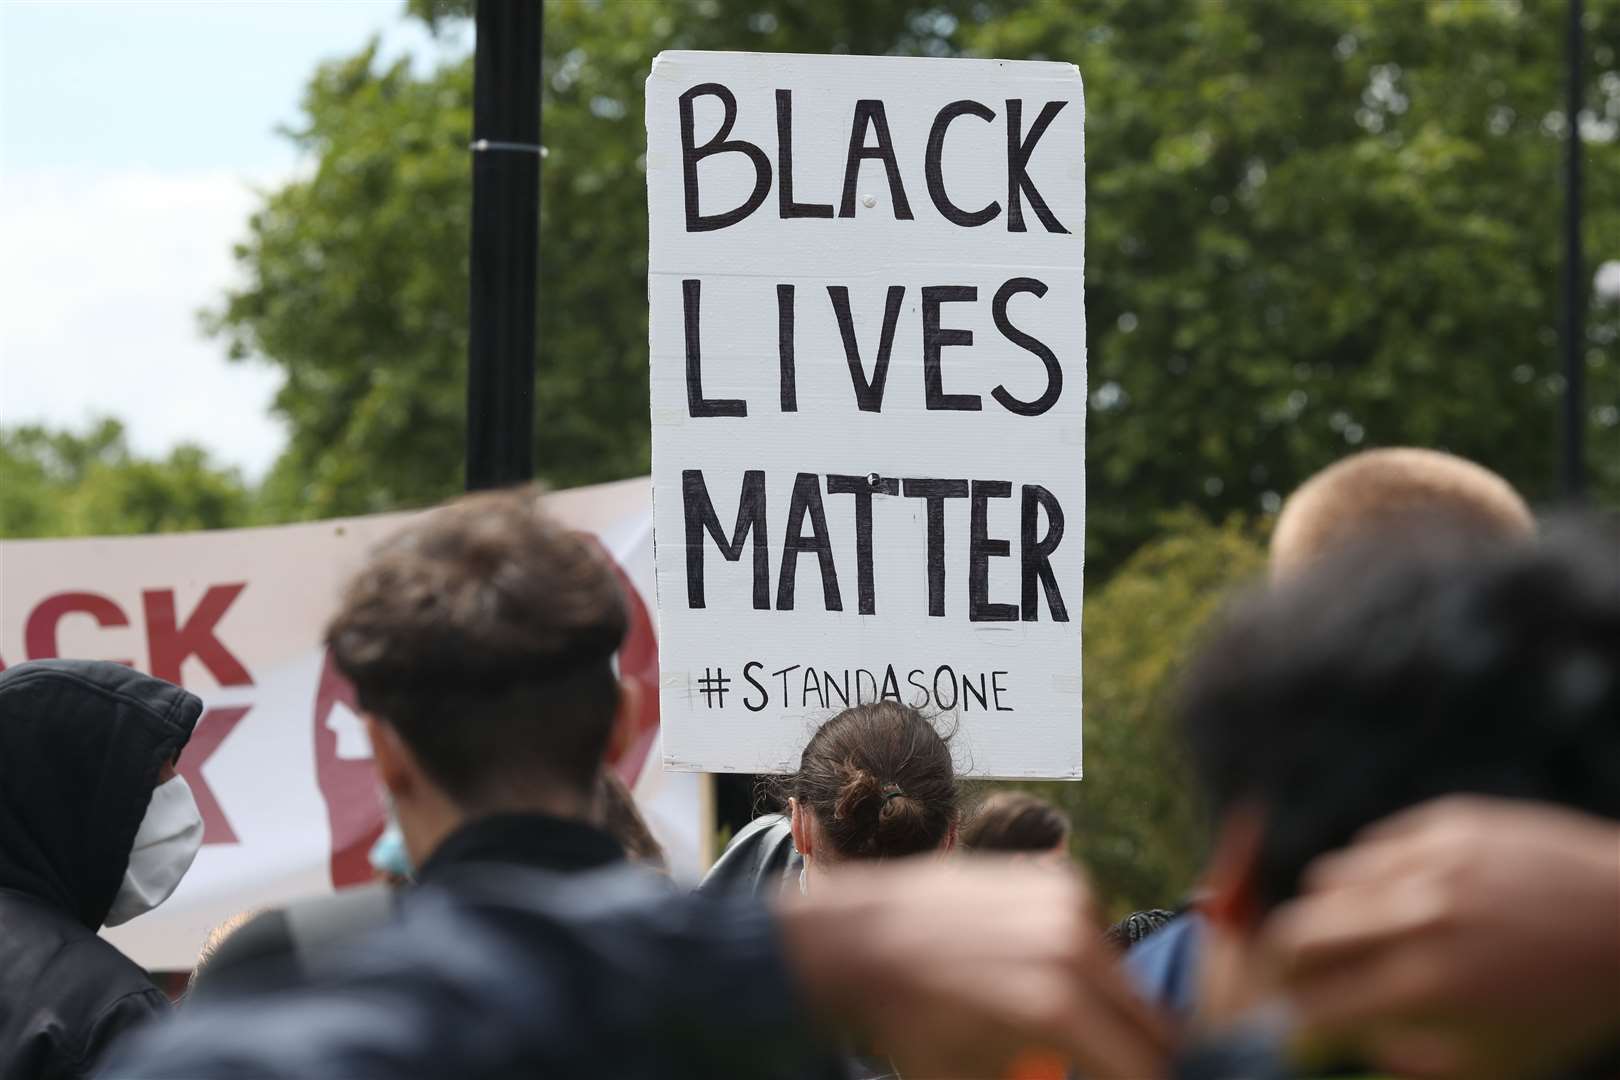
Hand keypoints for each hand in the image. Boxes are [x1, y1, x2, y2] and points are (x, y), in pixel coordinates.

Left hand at [777, 857, 1171, 1078]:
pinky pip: (1097, 933)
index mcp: (1059, 1008)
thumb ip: (1044, 1077)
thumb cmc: (914, 1023)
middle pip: (1154, 1021)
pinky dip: (1083, 958)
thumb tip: (1086, 1070)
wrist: (864, 938)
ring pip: (1126, 977)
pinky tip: (1038, 968)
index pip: (1149, 1065)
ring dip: (1111, 1006)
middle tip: (1114, 1064)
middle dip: (1138, 1050)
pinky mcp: (1059, 877)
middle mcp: (1073, 948)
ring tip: (1062, 1019)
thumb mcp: (979, 1077)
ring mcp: (1069, 903)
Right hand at [1261, 796, 1619, 1077]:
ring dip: (1332, 911)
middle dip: (1284, 959)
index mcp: (1430, 987)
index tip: (1298, 1020)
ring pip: (1328, 880)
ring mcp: (1432, 862)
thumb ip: (1411, 1059)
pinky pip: (1374, 845)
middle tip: (1293, 970)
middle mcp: (1421, 918)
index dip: (1297, 1016)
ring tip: (1359, 929)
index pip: (1318, 1002)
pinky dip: (1374, 874)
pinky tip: (1406, 892)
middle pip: (1298, 932)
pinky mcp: (1447, 823)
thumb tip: (1343, 1041)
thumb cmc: (1566, 1003)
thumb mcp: (1497, 1060)